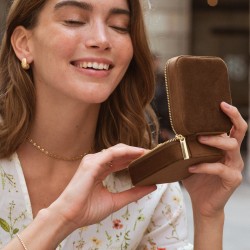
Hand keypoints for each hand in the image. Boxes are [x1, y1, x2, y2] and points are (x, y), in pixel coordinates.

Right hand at [48, 144, 155, 231]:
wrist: (69, 217)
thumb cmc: (87, 210)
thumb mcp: (116, 201)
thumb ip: (133, 193)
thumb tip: (152, 186)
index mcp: (100, 170)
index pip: (120, 160)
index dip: (134, 159)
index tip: (148, 160)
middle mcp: (96, 163)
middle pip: (120, 153)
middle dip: (136, 153)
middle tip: (152, 155)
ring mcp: (93, 161)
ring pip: (117, 150)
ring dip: (133, 150)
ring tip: (148, 153)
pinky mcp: (92, 163)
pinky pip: (112, 154)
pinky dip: (126, 152)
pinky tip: (138, 153)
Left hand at [182, 102, 247, 216]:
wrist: (202, 202)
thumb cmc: (196, 178)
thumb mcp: (190, 158)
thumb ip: (187, 146)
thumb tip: (169, 133)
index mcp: (225, 147)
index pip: (234, 127)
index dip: (232, 114)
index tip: (221, 103)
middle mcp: (233, 154)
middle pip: (241, 131)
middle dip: (232, 118)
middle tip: (219, 109)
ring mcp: (234, 167)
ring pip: (232, 147)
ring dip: (214, 141)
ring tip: (198, 139)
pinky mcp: (232, 179)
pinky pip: (220, 169)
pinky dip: (205, 166)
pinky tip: (191, 168)